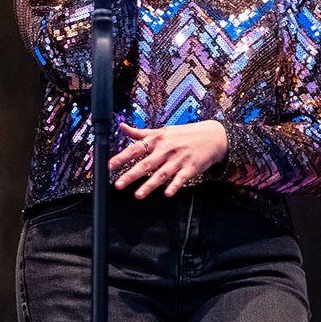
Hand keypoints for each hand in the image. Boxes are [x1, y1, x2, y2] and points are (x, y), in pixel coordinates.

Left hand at [109, 121, 226, 197]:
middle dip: (131, 175)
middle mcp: (165, 149)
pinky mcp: (191, 168)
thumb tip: (121, 126)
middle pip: (145, 164)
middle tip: (118, 184)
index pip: (135, 149)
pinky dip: (174, 186)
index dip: (121, 157)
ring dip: (149, 185)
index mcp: (156, 140)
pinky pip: (181, 179)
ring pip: (161, 174)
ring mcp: (178, 160)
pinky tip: (167, 194)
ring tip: (137, 195)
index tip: (109, 166)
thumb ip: (140, 132)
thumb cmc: (182, 134)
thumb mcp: (161, 131)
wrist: (211, 136)